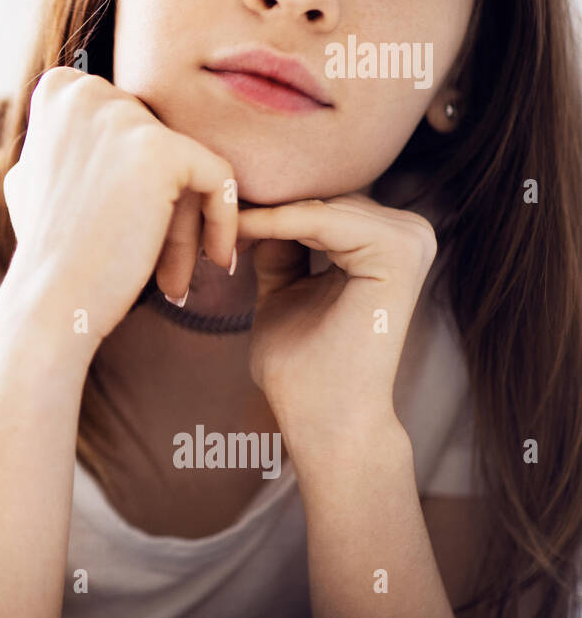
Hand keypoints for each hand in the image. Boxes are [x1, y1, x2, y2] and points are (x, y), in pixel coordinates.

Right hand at [2, 67, 238, 342]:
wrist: (50, 302)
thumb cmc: (48, 252)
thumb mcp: (36, 177)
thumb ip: (65, 141)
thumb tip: (88, 120)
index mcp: (59, 91)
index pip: (132, 122)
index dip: (143, 179)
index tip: (145, 225)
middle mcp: (87, 92)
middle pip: (162, 142)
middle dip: (173, 205)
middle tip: (175, 262)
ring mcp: (122, 117)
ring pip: (190, 163)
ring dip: (194, 218)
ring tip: (189, 269)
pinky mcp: (160, 150)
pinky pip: (218, 176)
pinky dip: (224, 219)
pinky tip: (218, 260)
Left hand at [236, 192, 438, 455]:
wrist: (324, 420)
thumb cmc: (302, 367)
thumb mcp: (282, 290)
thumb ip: (279, 248)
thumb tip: (251, 205)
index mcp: (388, 241)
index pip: (318, 203)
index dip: (263, 204)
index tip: (210, 205)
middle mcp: (410, 234)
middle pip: (320, 197)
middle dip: (261, 202)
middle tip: (206, 205)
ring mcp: (411, 240)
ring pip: (316, 205)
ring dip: (261, 212)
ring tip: (214, 222)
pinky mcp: (399, 251)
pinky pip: (318, 221)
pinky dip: (273, 223)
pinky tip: (236, 232)